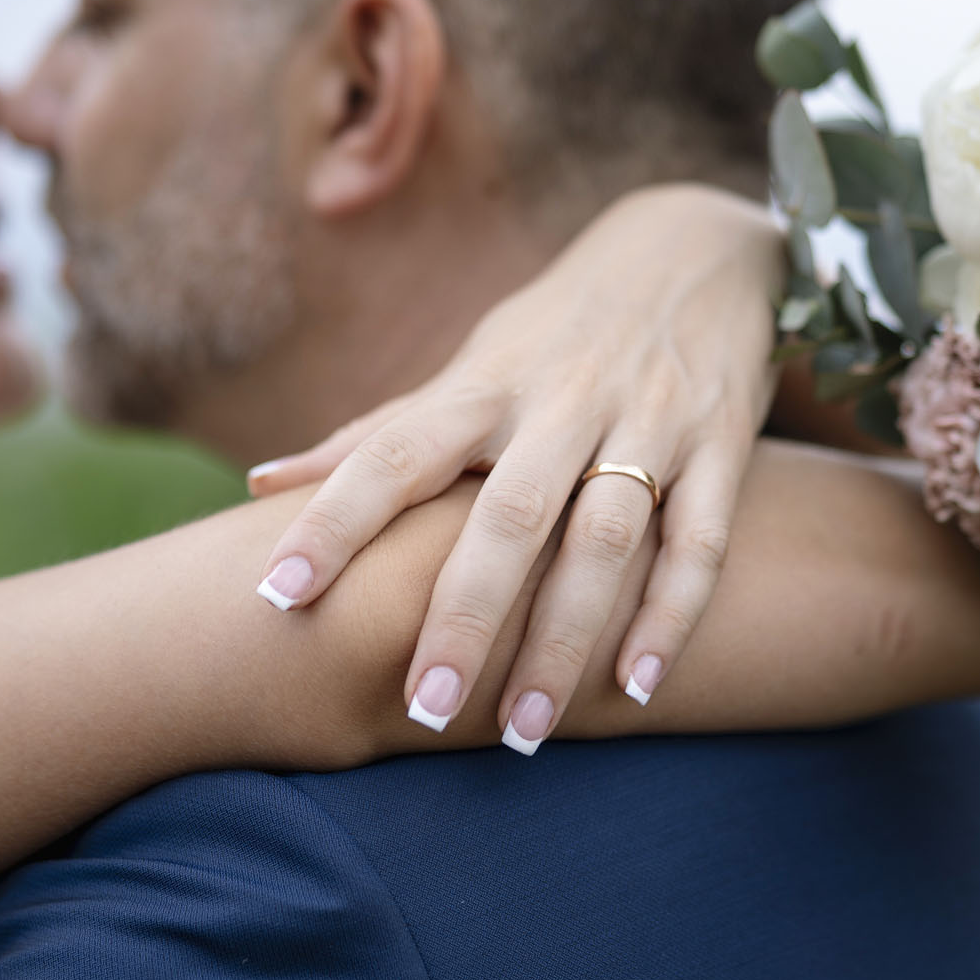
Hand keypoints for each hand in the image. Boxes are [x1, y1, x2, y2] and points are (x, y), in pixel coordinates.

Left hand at [248, 183, 782, 749]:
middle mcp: (563, 401)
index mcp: (486, 383)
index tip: (278, 594)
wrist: (702, 247)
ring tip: (525, 732)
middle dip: (466, 614)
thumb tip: (258, 483)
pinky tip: (637, 689)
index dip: (334, 518)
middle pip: (508, 515)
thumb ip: (380, 432)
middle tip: (425, 710)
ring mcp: (649, 421)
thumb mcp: (473, 365)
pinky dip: (671, 614)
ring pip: (604, 539)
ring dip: (564, 638)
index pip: (394, 451)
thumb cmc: (559, 329)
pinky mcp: (720, 444)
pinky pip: (699, 540)